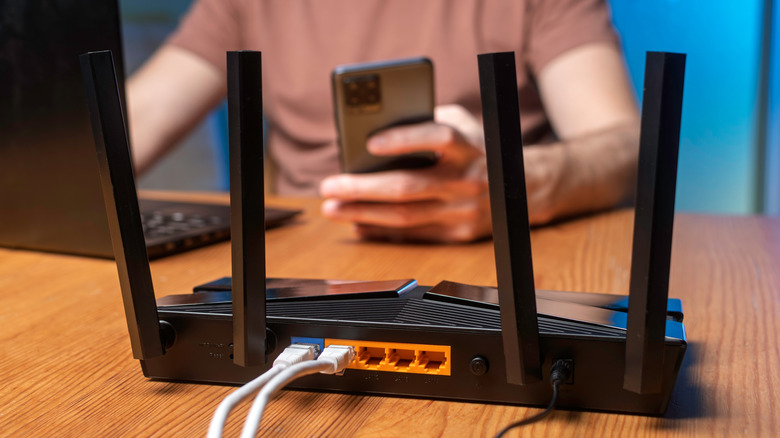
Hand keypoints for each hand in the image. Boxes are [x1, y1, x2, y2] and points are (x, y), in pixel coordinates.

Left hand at [320, 105, 491, 242]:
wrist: (521, 188)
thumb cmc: (476, 147)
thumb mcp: (461, 123)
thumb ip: (425, 119)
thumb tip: (373, 127)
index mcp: (470, 144)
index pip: (439, 137)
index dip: (404, 139)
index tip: (369, 143)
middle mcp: (469, 178)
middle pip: (409, 186)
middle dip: (362, 188)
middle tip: (329, 185)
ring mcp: (464, 210)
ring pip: (406, 216)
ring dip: (363, 213)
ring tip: (333, 206)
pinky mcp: (459, 233)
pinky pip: (413, 235)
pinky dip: (382, 231)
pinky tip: (357, 224)